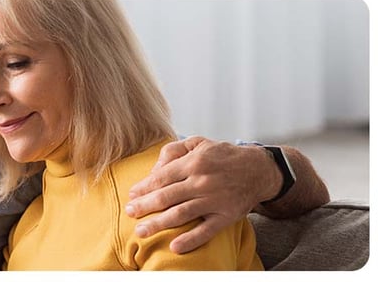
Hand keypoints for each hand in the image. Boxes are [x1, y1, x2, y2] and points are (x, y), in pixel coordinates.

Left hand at [125, 136, 280, 253]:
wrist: (259, 170)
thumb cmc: (222, 156)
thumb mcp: (199, 143)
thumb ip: (173, 150)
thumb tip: (154, 168)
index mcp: (194, 162)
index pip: (161, 178)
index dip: (143, 188)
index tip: (131, 195)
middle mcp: (202, 182)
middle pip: (166, 197)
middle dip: (144, 206)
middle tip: (129, 213)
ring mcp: (215, 200)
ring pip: (180, 214)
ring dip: (158, 224)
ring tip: (141, 231)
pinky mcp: (226, 216)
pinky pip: (206, 231)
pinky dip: (190, 240)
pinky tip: (174, 247)